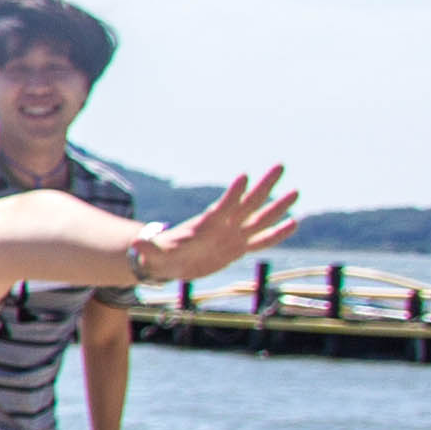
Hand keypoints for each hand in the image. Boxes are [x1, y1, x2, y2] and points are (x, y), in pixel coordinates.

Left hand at [144, 165, 298, 287]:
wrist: (171, 263)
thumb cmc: (160, 257)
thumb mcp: (152, 255)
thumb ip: (147, 250)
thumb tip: (135, 244)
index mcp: (205, 226)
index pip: (222, 207)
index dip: (233, 193)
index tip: (244, 175)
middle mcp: (224, 225)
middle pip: (248, 203)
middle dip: (264, 185)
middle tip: (280, 166)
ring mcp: (233, 235)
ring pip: (260, 218)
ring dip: (278, 206)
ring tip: (295, 191)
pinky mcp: (239, 247)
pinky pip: (263, 240)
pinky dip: (277, 234)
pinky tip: (294, 223)